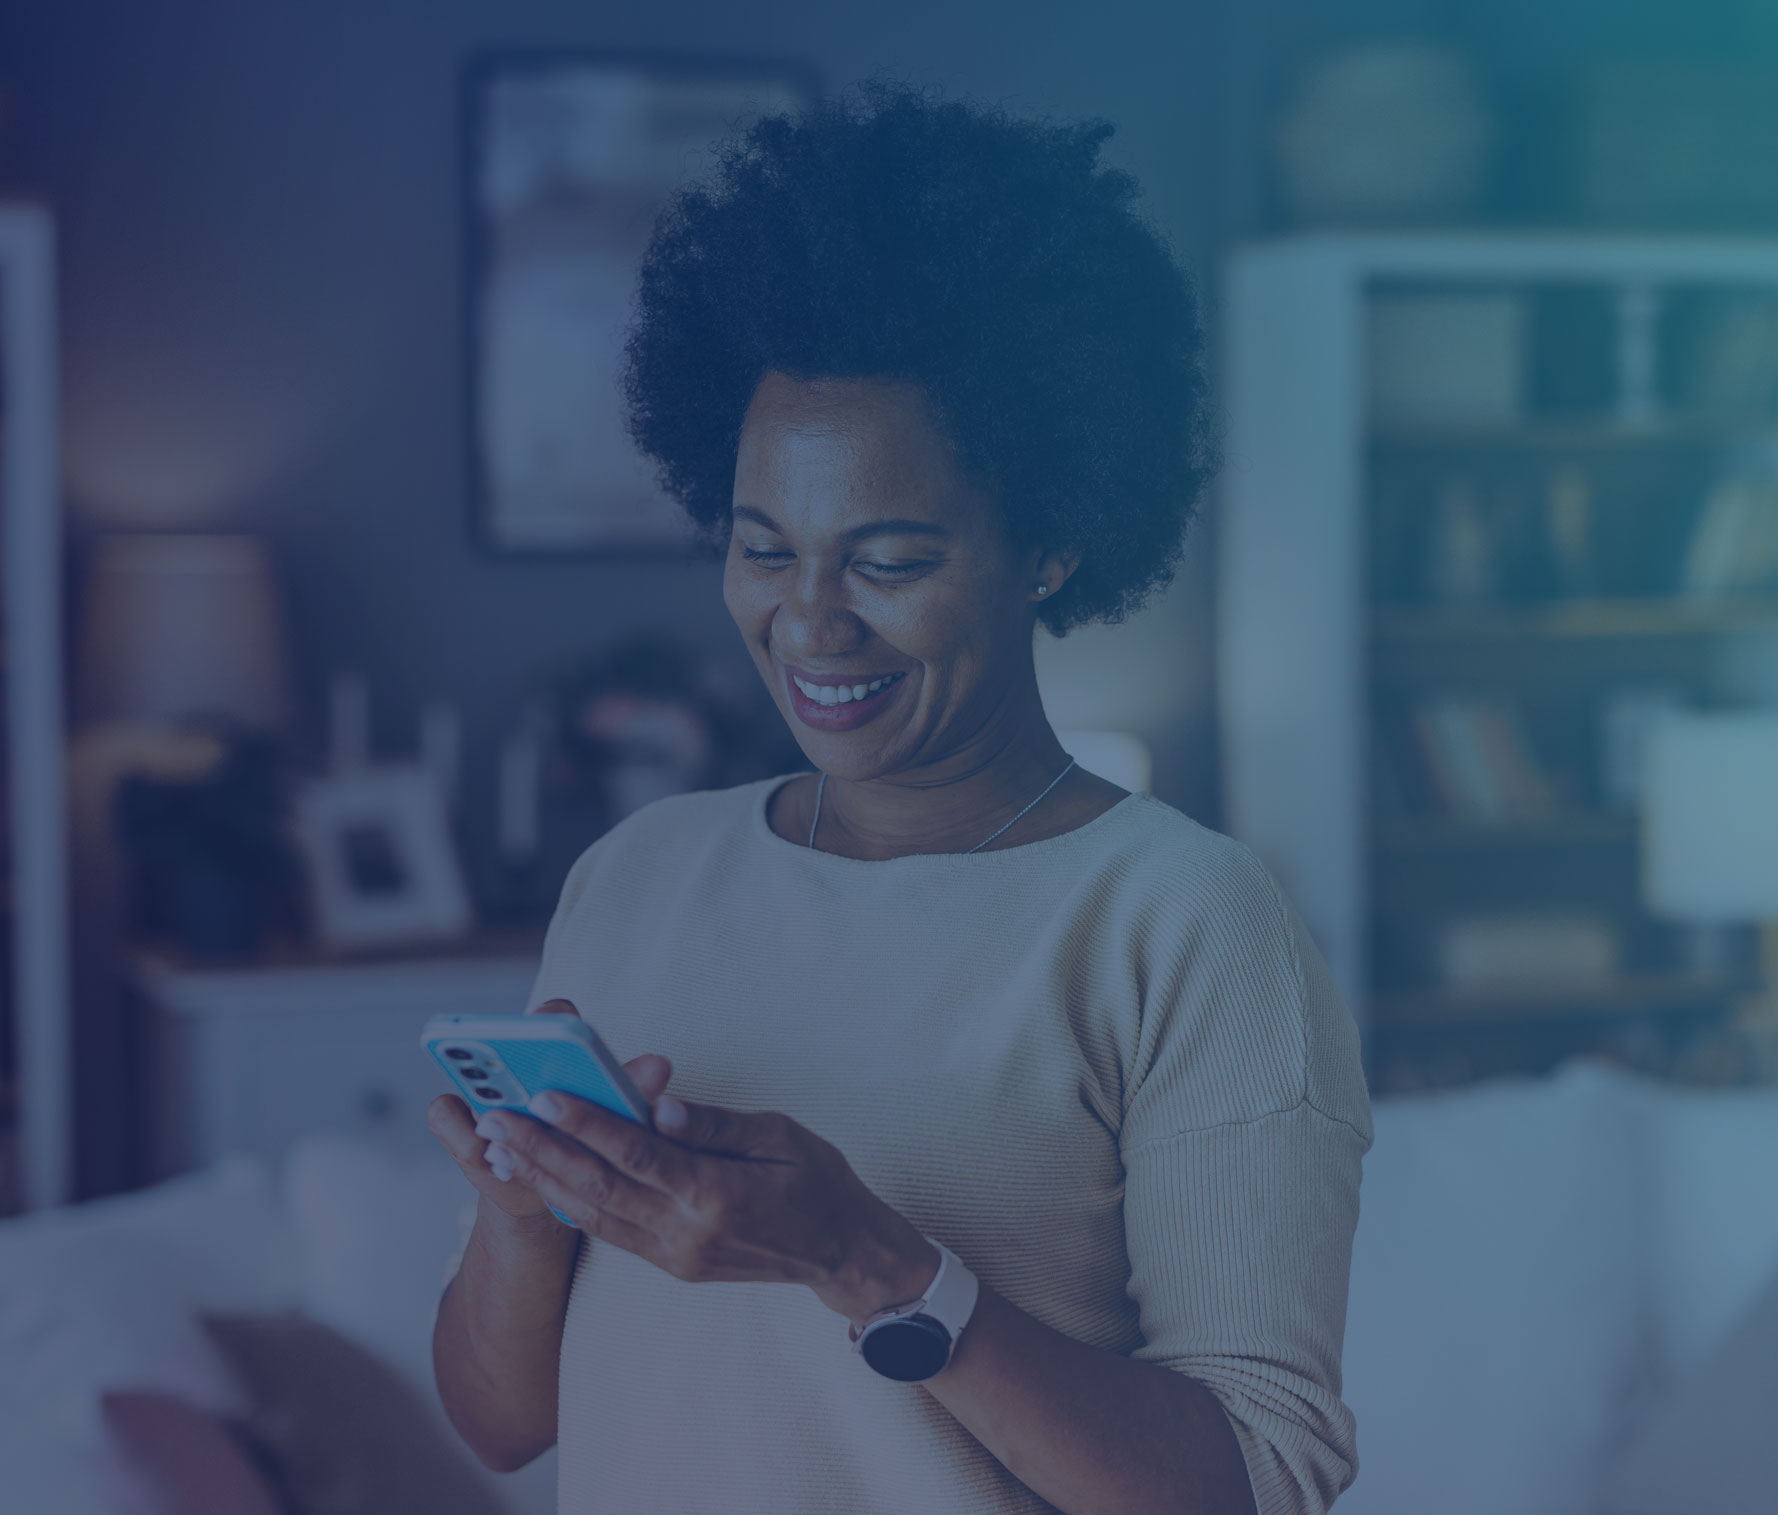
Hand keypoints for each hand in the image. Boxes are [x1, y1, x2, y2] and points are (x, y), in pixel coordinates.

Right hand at [426, 999, 674, 1228]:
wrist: (559, 1186)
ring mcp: (479, 1088)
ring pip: (467, 1078)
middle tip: (518, 1074)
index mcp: (557, 1046)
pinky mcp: (456, 1120)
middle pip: (501, 1040)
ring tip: (494, 1118)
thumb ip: (631, 1090)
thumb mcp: (616, 1118)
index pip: (554, 1013)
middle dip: (506, 1054)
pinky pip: (446, 1114)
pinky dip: (465, 1134)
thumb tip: (659, 1069)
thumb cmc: (593, 1140)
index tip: (559, 1027)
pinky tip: (489, 1154)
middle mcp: (512, 1058)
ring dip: (480, 1096)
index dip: (553, 1018)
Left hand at [471, 1075, 937, 1324]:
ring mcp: (675, 1255)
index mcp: (717, 1196)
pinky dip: (570, 1201)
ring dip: (543, 1178)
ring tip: (500, 1145)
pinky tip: (541, 1175)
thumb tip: (661, 1104)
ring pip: (594, 1214)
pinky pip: (609, 1230)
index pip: (638, 1155)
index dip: (588, 1125)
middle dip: (542, 1151)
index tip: (544, 1096)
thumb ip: (715, 1124)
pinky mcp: (670, 1264)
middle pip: (600, 1188)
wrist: (841, 1253)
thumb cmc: (817, 1181)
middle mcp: (686, 1233)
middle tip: (494, 1118)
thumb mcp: (779, 1135)